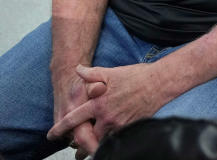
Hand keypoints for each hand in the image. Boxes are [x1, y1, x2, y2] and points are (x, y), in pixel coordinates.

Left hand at [48, 63, 166, 149]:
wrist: (160, 82)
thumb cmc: (137, 75)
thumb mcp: (112, 72)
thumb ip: (92, 73)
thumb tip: (77, 70)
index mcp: (98, 103)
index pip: (73, 119)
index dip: (60, 128)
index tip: (51, 135)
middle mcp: (107, 116)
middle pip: (86, 138)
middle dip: (79, 146)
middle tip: (74, 151)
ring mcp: (119, 124)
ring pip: (101, 141)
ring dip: (94, 146)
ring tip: (88, 151)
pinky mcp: (130, 127)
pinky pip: (116, 139)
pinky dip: (110, 142)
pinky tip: (108, 142)